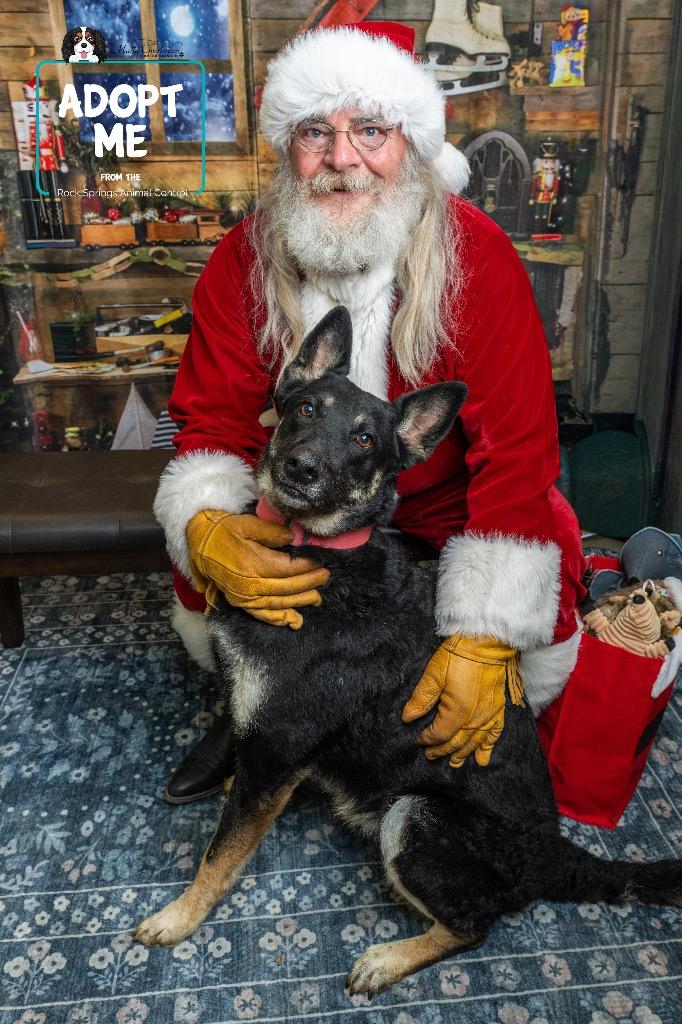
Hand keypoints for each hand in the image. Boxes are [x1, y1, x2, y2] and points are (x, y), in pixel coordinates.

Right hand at [186, 509, 329, 628]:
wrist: (198, 541)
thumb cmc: (223, 530)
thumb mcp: (247, 523)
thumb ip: (272, 532)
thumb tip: (294, 539)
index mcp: (251, 562)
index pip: (287, 568)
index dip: (306, 567)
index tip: (321, 562)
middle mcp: (248, 583)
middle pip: (286, 587)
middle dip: (309, 583)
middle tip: (325, 577)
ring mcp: (243, 596)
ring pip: (278, 603)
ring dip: (300, 602)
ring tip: (317, 598)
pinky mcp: (239, 602)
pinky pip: (262, 614)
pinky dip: (279, 619)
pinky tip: (294, 619)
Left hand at [401, 634, 523, 767]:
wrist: (487, 642)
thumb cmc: (459, 655)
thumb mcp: (434, 674)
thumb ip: (421, 699)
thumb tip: (407, 718)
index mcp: (458, 711)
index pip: (440, 734)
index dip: (428, 739)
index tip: (419, 740)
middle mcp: (476, 718)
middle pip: (457, 742)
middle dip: (443, 751)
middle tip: (431, 756)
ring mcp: (489, 714)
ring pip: (475, 742)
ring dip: (463, 754)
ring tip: (453, 763)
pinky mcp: (498, 708)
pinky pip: (494, 733)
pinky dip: (488, 747)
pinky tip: (482, 758)